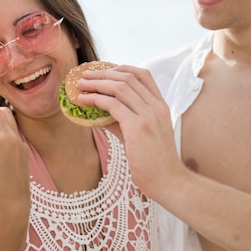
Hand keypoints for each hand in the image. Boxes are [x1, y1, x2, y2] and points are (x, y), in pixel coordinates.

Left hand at [77, 65, 184, 198]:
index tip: (104, 71)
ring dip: (97, 83)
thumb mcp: (140, 136)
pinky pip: (113, 105)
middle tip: (85, 75)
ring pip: (119, 87)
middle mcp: (156, 107)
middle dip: (103, 73)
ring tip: (81, 85)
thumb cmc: (154, 162)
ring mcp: (148, 116)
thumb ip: (123, 121)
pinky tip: (84, 101)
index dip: (121, 69)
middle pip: (128, 77)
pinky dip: (95, 99)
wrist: (168, 181)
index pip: (143, 75)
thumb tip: (101, 113)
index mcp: (161, 106)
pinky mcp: (138, 127)